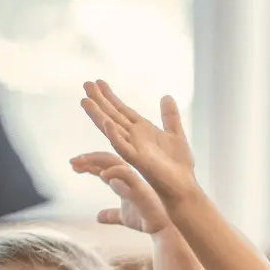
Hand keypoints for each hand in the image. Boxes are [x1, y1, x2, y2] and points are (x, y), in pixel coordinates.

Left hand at [70, 151, 170, 233]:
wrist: (164, 230)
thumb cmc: (146, 220)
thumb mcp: (123, 217)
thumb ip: (111, 214)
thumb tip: (98, 216)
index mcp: (125, 180)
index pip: (104, 166)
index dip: (88, 164)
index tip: (72, 165)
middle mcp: (130, 176)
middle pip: (107, 159)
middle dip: (89, 158)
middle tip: (72, 161)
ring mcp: (135, 181)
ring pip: (115, 163)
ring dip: (96, 161)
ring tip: (81, 165)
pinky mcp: (141, 189)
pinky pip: (127, 176)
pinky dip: (115, 173)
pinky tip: (102, 176)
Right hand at [80, 80, 198, 203]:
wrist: (184, 187)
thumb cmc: (179, 166)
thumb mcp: (176, 134)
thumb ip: (170, 116)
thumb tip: (166, 96)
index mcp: (142, 131)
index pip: (122, 110)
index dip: (110, 96)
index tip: (98, 81)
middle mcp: (134, 138)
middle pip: (113, 116)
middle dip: (99, 101)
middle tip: (85, 84)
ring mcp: (134, 149)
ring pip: (112, 129)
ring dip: (98, 116)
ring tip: (85, 101)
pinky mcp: (138, 161)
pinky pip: (123, 148)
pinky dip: (114, 135)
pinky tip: (107, 123)